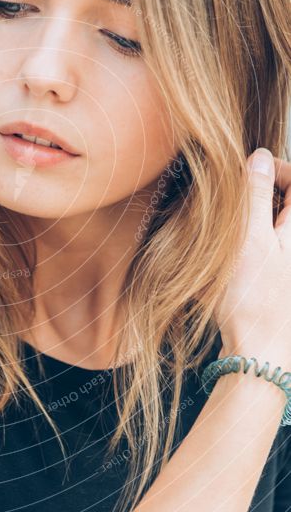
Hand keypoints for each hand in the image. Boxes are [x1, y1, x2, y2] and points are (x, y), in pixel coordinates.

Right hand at [214, 148, 290, 367]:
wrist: (257, 353)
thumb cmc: (254, 301)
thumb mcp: (249, 238)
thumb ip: (256, 195)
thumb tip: (259, 158)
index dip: (273, 167)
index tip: (246, 172)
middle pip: (285, 198)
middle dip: (258, 192)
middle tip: (231, 203)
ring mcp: (288, 258)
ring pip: (272, 218)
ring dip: (249, 215)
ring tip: (228, 229)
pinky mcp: (277, 273)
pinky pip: (265, 240)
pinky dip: (247, 237)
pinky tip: (230, 252)